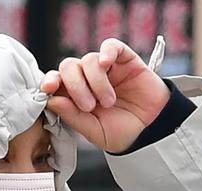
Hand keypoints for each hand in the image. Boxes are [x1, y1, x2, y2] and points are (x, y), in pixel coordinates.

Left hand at [40, 38, 169, 153]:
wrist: (154, 131)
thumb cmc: (124, 133)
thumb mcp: (95, 131)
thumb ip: (73, 117)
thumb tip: (51, 100)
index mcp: (76, 96)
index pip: (56, 81)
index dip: (49, 81)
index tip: (48, 88)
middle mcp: (88, 79)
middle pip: (68, 67)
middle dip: (75, 86)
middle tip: (89, 106)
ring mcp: (106, 69)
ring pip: (88, 60)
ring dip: (96, 82)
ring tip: (108, 101)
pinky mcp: (125, 60)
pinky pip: (111, 46)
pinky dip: (106, 51)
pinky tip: (107, 63)